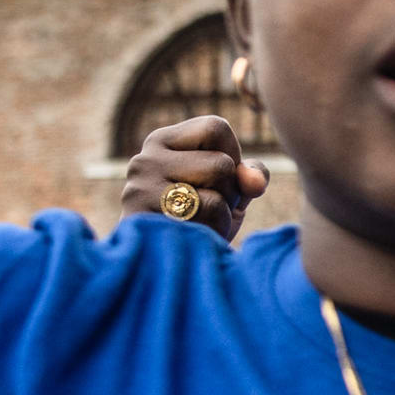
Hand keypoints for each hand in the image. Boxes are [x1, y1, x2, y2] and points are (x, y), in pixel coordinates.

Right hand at [123, 114, 265, 239]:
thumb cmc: (202, 221)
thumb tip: (255, 181)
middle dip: (230, 192)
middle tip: (209, 209)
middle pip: (221, 163)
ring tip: (202, 223)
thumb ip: (250, 176)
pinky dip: (216, 228)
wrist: (166, 267)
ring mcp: (139, 188)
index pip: (216, 127)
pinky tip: (194, 236)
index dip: (232, 154)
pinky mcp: (143, 217)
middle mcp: (145, 159)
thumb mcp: (231, 191)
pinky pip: (206, 212)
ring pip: (215, 190)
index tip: (218, 179)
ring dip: (223, 213)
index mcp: (162, 142)